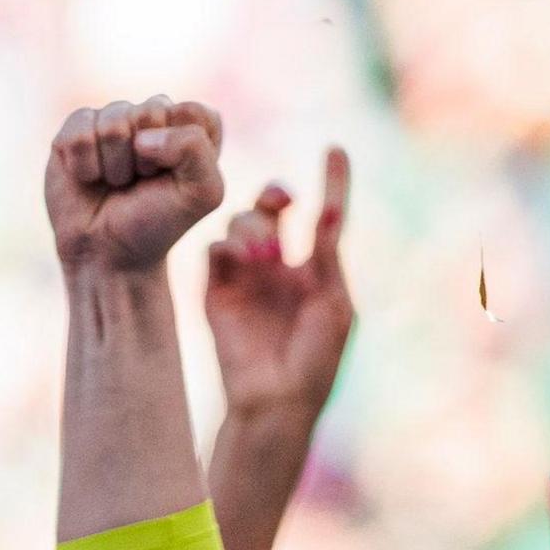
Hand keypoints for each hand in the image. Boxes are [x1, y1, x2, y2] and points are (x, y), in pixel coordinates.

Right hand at [45, 98, 223, 276]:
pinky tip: (88, 178)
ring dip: (114, 165)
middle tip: (139, 182)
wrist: (108, 255)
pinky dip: (84, 165)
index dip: (180, 151)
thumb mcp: (202, 192)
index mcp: (189, 124)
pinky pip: (79, 133)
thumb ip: (195, 147)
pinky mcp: (75, 130)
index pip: (191, 111)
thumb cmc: (157, 222)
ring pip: (113, 121)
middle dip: (145, 158)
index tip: (173, 179)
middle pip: (150, 110)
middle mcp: (150, 116)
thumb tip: (140, 137)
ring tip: (115, 183)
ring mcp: (110, 119)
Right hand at [204, 149, 351, 424]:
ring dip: (253, 225)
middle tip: (280, 199)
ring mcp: (246, 279)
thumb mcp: (335, 306)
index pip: (323, 216)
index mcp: (315, 271)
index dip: (332, 181)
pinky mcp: (216, 293)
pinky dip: (226, 245)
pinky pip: (214, 252)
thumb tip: (325, 213)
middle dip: (273, 195)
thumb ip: (327, 260)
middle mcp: (278, 268)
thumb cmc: (316, 362)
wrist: (274, 401)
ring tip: (261, 251)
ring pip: (242, 224)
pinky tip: (239, 257)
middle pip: (272, 210)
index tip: (335, 148)